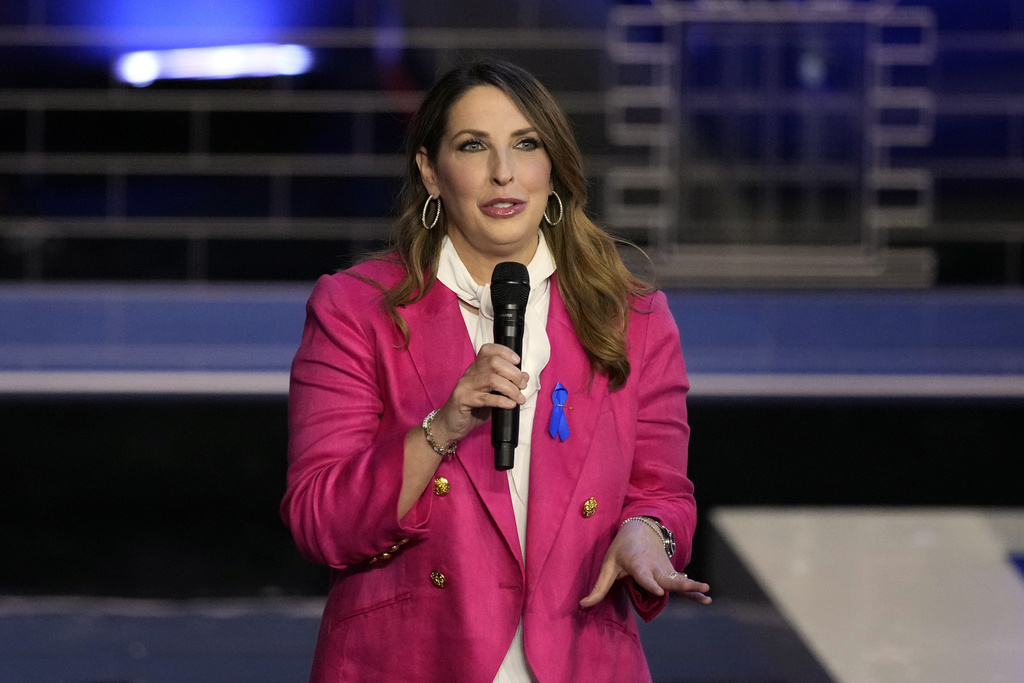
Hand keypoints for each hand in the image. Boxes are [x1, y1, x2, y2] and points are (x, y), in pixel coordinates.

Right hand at [428, 343, 528, 446]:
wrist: (450, 425)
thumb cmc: (472, 409)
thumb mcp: (492, 395)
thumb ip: (506, 385)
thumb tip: (524, 376)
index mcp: (476, 369)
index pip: (488, 350)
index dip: (504, 352)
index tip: (517, 361)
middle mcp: (470, 374)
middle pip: (493, 363)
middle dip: (513, 373)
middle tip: (522, 385)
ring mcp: (465, 386)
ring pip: (491, 379)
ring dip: (510, 388)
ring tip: (519, 398)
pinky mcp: (463, 400)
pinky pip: (484, 398)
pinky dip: (501, 401)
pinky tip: (510, 405)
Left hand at [579, 519, 710, 607]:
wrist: (642, 528)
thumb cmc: (621, 548)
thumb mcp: (608, 564)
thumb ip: (598, 587)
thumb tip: (583, 605)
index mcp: (637, 563)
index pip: (643, 575)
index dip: (650, 583)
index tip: (659, 591)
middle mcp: (654, 566)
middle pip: (667, 578)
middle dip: (680, 584)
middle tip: (692, 587)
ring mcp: (665, 569)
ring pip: (679, 581)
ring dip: (692, 588)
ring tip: (707, 595)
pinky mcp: (671, 573)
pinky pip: (682, 583)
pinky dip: (693, 590)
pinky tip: (706, 598)